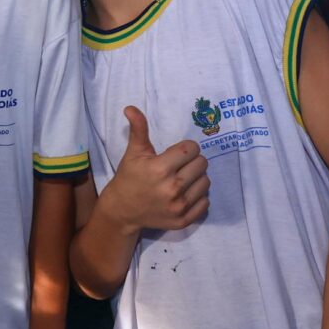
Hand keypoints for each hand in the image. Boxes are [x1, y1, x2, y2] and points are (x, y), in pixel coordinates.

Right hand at [97, 107, 208, 231]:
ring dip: (197, 178)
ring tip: (183, 179)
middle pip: (202, 164)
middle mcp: (172, 188)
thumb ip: (138, 129)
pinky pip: (205, 203)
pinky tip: (185, 194)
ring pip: (206, 182)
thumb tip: (131, 107)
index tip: (175, 154)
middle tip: (180, 166)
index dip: (185, 148)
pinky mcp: (183, 221)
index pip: (191, 149)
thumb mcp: (133, 152)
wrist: (122, 210)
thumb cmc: (129, 177)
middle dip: (192, 162)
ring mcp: (178, 207)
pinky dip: (198, 197)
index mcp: (160, 168)